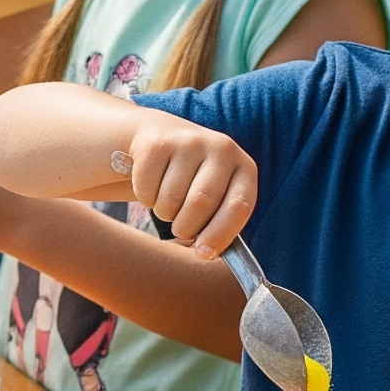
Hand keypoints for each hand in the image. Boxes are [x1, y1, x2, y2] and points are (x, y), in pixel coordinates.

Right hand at [122, 113, 257, 255]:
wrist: (163, 137)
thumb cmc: (195, 180)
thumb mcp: (218, 194)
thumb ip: (219, 222)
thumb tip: (205, 254)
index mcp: (243, 167)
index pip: (238, 206)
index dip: (220, 235)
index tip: (203, 254)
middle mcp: (221, 149)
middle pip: (200, 204)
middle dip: (185, 227)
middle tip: (180, 229)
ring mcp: (189, 142)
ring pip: (170, 200)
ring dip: (164, 213)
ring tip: (168, 203)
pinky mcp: (157, 144)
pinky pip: (146, 190)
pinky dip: (146, 199)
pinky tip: (152, 187)